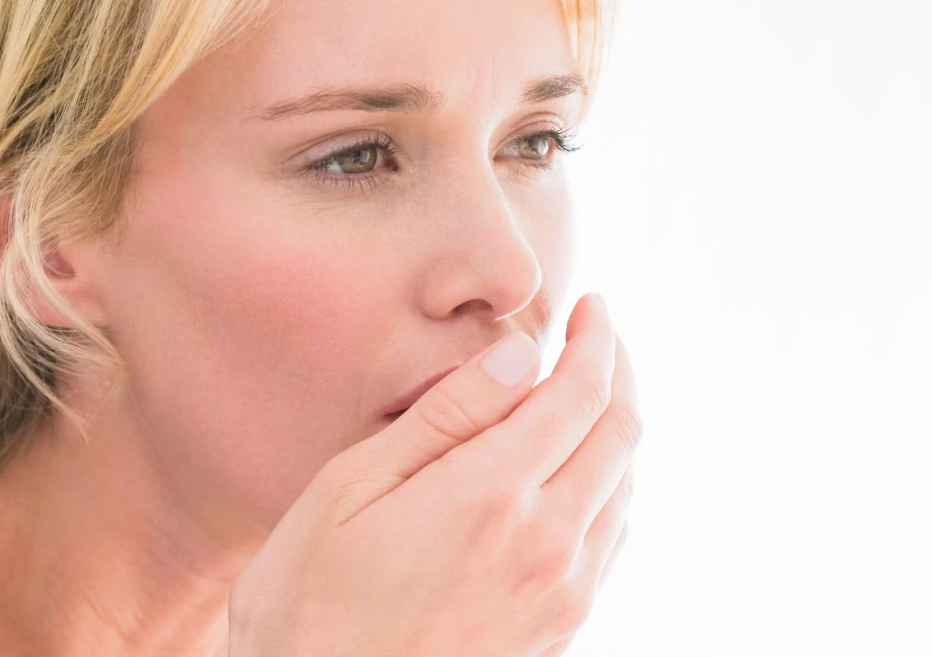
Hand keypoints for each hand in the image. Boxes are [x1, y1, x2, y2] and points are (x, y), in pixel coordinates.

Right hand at [228, 294, 640, 656]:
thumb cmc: (307, 607)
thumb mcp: (348, 491)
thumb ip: (442, 419)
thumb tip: (518, 357)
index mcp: (491, 496)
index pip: (581, 393)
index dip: (598, 339)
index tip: (593, 307)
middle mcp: (546, 546)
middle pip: (621, 435)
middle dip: (618, 372)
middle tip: (599, 337)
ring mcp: (560, 597)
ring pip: (624, 491)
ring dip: (616, 432)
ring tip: (586, 398)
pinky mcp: (558, 633)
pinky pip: (609, 543)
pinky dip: (608, 490)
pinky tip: (574, 478)